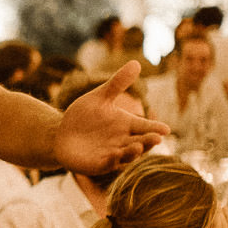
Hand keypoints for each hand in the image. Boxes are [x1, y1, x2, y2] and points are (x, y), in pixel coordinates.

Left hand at [55, 61, 168, 175]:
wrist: (62, 133)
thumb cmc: (85, 115)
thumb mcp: (100, 97)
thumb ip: (117, 83)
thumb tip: (136, 63)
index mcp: (127, 124)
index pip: (145, 126)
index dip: (156, 128)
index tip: (166, 129)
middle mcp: (124, 141)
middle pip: (141, 142)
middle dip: (149, 141)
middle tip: (158, 138)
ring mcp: (112, 154)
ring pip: (127, 155)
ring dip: (133, 152)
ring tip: (138, 146)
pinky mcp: (98, 165)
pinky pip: (107, 164)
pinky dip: (111, 160)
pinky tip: (114, 156)